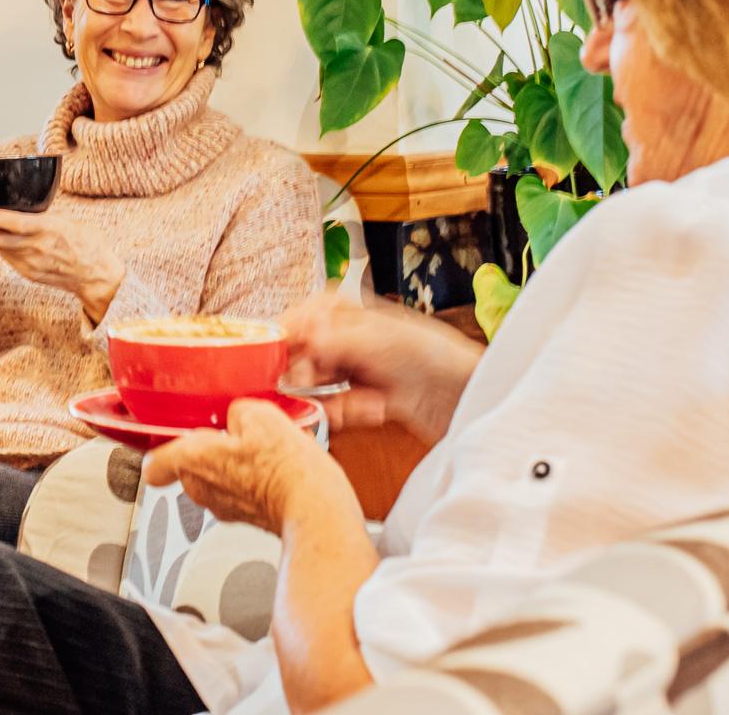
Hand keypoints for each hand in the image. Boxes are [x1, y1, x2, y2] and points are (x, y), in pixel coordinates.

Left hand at [0, 208, 124, 320]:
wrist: (96, 276)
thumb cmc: (86, 244)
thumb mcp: (66, 222)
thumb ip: (42, 218)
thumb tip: (20, 208)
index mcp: (49, 230)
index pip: (14, 223)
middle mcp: (37, 249)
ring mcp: (32, 264)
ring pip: (1, 249)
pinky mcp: (30, 274)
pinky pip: (9, 258)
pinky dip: (0, 248)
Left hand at [144, 399, 353, 534]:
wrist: (316, 511)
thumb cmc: (286, 470)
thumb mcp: (261, 416)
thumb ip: (237, 411)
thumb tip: (238, 416)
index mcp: (193, 461)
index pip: (154, 465)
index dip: (160, 451)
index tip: (169, 439)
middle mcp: (201, 490)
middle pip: (189, 467)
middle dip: (207, 449)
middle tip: (232, 432)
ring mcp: (224, 508)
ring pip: (216, 479)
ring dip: (232, 464)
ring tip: (261, 449)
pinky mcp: (248, 518)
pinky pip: (240, 492)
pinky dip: (252, 480)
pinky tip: (276, 467)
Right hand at [280, 291, 483, 442]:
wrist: (471, 394)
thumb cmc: (435, 354)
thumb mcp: (380, 341)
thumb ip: (334, 340)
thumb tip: (296, 338)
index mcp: (348, 313)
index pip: (299, 319)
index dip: (278, 338)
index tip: (258, 357)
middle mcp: (347, 341)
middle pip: (300, 355)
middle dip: (292, 373)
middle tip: (281, 389)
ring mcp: (355, 372)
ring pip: (313, 386)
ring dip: (312, 397)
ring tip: (311, 405)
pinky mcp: (365, 404)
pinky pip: (333, 410)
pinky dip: (334, 415)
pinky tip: (344, 415)